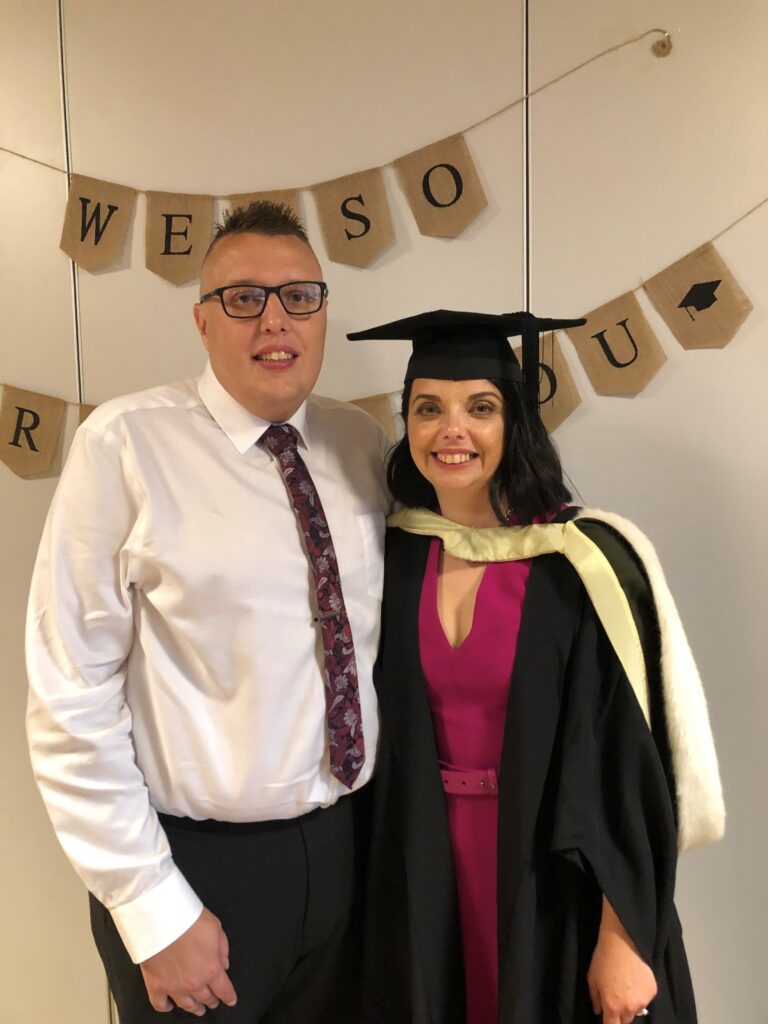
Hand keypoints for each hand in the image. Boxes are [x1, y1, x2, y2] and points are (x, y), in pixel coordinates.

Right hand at [139, 908, 236, 1015]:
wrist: (162, 919)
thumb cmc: (189, 920)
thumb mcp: (216, 928)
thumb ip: (222, 949)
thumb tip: (224, 964)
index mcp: (211, 969)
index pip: (224, 989)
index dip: (229, 997)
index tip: (230, 1000)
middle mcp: (194, 983)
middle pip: (206, 998)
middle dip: (212, 1000)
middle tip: (213, 1001)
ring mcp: (174, 987)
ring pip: (186, 1005)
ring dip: (194, 1008)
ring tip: (197, 1009)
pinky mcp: (155, 985)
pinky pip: (160, 1004)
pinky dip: (165, 1007)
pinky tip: (169, 1005)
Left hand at [587, 898, 656, 1023]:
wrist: (623, 941)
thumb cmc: (603, 958)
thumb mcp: (592, 978)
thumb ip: (595, 999)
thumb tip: (598, 1011)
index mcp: (612, 1006)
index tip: (608, 1019)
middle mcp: (630, 1007)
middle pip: (625, 1021)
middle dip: (620, 1014)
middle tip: (615, 998)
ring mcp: (644, 1000)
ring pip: (636, 1010)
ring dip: (631, 1004)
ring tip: (626, 986)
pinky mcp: (653, 991)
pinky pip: (645, 999)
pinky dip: (640, 994)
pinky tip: (635, 980)